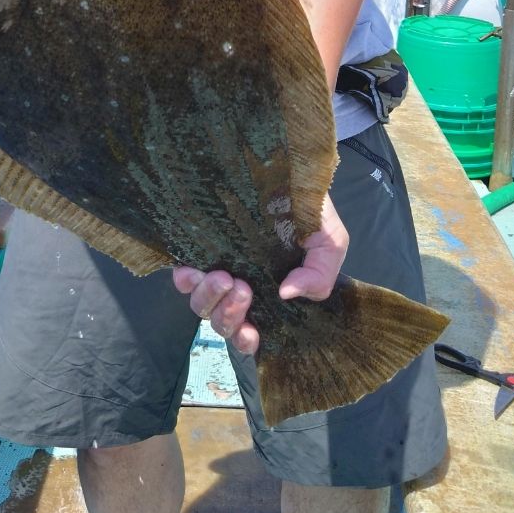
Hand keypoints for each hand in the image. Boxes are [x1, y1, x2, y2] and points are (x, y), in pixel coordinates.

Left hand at [172, 195, 348, 353]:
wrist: (293, 172)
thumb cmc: (312, 211)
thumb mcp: (330, 244)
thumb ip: (320, 276)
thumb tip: (286, 294)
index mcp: (270, 295)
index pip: (251, 332)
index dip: (245, 340)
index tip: (250, 332)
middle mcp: (241, 286)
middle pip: (221, 322)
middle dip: (229, 315)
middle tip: (242, 288)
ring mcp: (219, 267)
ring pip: (200, 304)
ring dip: (209, 298)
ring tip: (224, 276)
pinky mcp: (201, 248)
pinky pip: (183, 277)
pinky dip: (186, 280)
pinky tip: (194, 270)